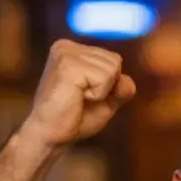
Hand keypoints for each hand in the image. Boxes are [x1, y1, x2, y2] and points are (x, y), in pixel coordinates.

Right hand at [20, 40, 136, 148]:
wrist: (53, 134)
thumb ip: (121, 86)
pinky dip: (97, 94)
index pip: (114, 59)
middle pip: (115, 61)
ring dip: (101, 91)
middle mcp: (66, 46)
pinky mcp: (68, 64)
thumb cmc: (75, 117)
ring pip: (112, 68)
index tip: (86, 94)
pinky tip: (77, 97)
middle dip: (107, 86)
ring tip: (78, 97)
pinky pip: (105, 77)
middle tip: (82, 97)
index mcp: (73, 50)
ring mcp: (65, 53)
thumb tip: (126, 79)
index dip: (110, 84)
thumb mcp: (107, 99)